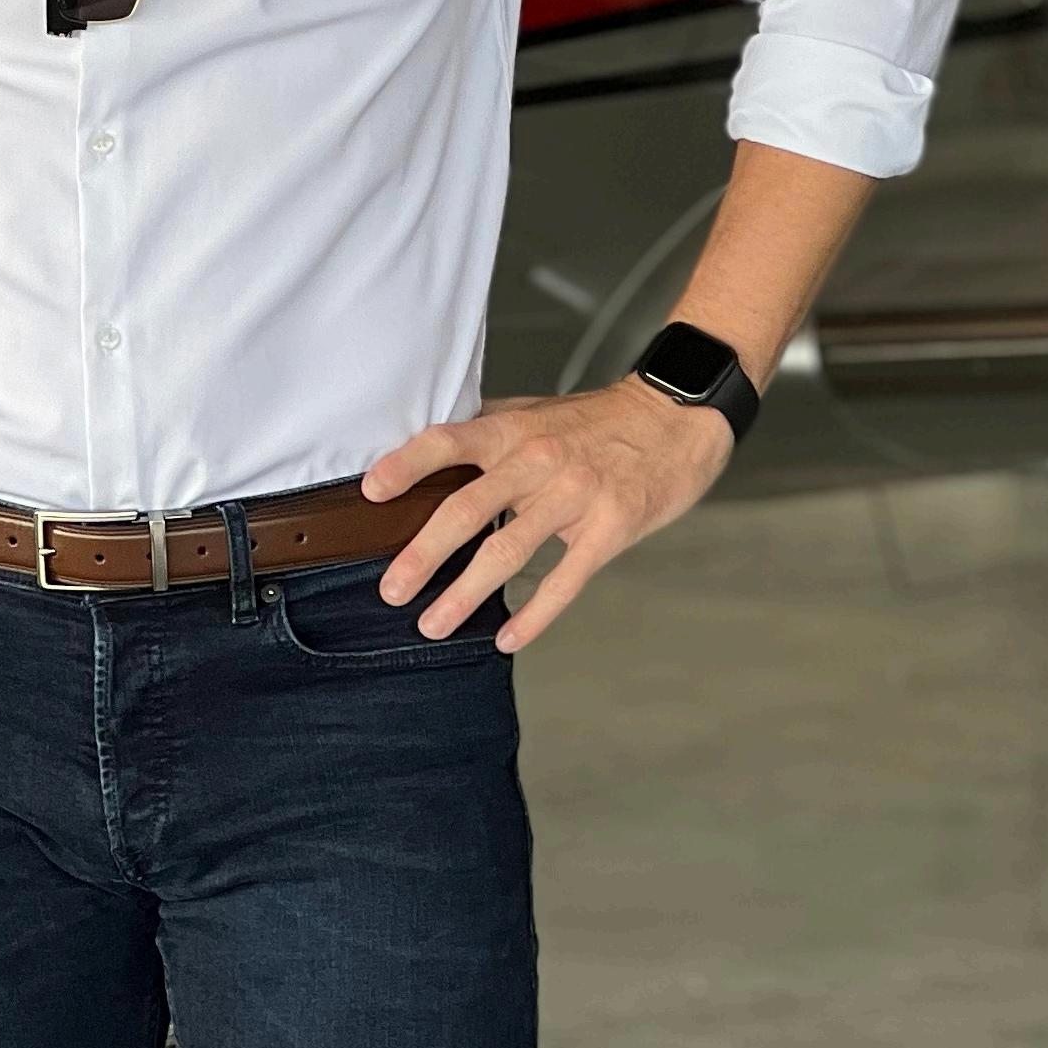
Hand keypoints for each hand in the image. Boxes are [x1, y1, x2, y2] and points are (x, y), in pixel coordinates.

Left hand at [360, 381, 733, 653]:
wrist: (676, 417)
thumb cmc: (601, 421)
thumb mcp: (538, 410)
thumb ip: (490, 429)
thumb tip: (432, 450)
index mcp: (514, 430)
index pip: (447, 442)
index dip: (407, 466)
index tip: (371, 493)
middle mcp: (537, 461)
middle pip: (467, 509)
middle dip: (423, 554)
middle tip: (391, 590)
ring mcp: (574, 496)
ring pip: (507, 551)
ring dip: (464, 594)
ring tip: (433, 625)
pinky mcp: (608, 528)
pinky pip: (564, 580)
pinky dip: (533, 615)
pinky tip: (506, 637)